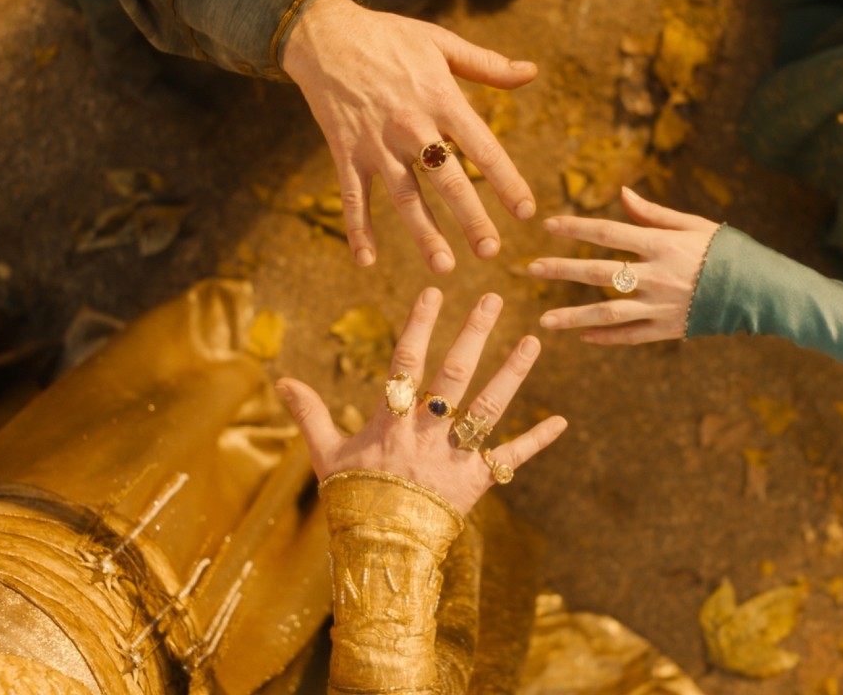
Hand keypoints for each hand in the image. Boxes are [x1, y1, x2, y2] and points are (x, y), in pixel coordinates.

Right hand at [276, 288, 566, 514]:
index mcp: (392, 422)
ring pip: (489, 408)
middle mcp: (428, 433)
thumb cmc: (350, 499)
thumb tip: (280, 380)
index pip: (406, 363)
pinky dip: (536, 441)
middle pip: (454, 375)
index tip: (432, 293)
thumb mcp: (324, 455)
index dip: (419, 326)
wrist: (379, 550)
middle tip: (493, 298)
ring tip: (534, 341)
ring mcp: (455, 456)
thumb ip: (309, 414)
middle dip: (474, 334)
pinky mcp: (478, 481)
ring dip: (512, 373)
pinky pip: (511, 459)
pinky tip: (561, 421)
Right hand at [282, 0, 538, 273]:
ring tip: (444, 266)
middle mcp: (411, 125)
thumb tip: (531, 73)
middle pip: (447, 179)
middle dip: (471, 218)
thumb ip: (487, 65)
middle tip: (490, 251)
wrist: (324, 33)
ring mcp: (377, 142)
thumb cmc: (389, 37)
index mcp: (441, 99)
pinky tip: (366, 261)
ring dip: (423, 233)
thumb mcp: (441, 42)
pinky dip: (357, 229)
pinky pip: (353, 196)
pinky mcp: (345, 151)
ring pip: (404, 195)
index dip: (506, 180)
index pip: (482, 147)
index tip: (526, 212)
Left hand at [529, 187, 719, 343]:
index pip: (609, 234)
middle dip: (562, 271)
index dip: (576, 228)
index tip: (547, 225)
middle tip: (530, 270)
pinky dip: (606, 338)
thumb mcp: (693, 224)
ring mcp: (662, 305)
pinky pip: (631, 336)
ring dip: (574, 317)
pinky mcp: (670, 329)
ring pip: (610, 312)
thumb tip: (622, 194)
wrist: (760, 290)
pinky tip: (581, 336)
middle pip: (600, 273)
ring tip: (543, 321)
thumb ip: (653, 213)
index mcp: (662, 244)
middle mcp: (658, 275)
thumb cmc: (724, 251)